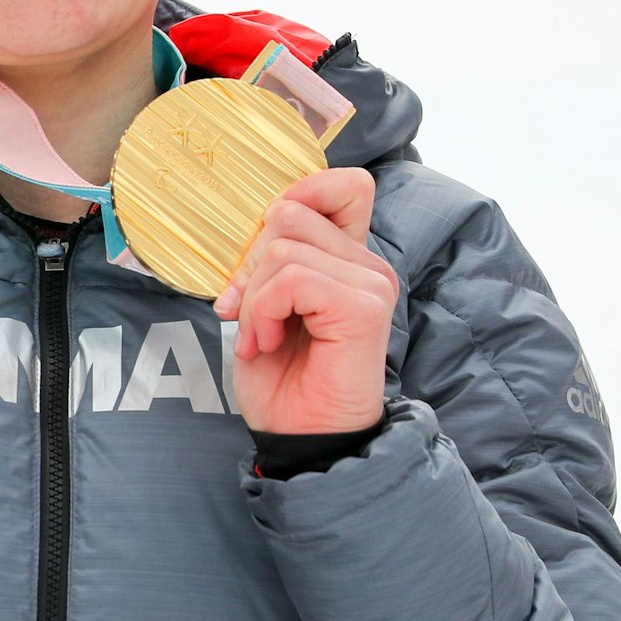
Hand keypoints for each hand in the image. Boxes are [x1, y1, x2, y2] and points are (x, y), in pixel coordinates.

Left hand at [211, 167, 399, 434]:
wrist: (297, 435)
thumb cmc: (280, 373)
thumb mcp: (262, 298)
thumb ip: (271, 253)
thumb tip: (262, 215)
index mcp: (347, 257)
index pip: (342, 185)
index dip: (296, 197)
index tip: (261, 247)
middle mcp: (367, 265)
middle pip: (289, 214)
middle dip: (250, 266)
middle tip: (249, 313)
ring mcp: (371, 285)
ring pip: (282, 249)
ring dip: (253, 298)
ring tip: (262, 336)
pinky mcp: (364, 310)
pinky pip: (291, 279)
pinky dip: (263, 311)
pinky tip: (269, 343)